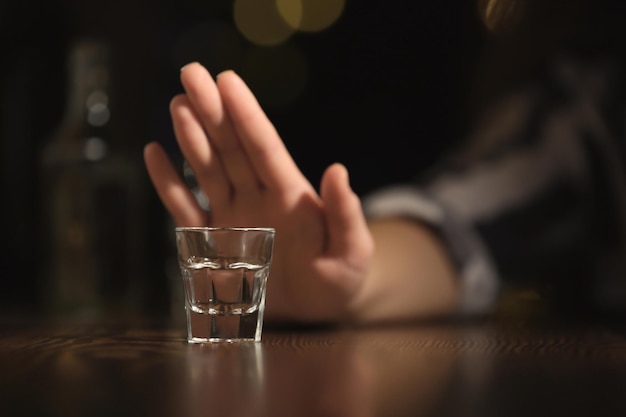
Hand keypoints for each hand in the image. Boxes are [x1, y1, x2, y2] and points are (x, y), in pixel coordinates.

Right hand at [144, 63, 373, 322]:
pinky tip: (155, 154)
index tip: (228, 80)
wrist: (317, 309)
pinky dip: (170, 184)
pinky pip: (187, 210)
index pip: (264, 147)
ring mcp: (234, 216)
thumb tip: (337, 170)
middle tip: (191, 73)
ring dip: (192, 138)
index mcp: (291, 195)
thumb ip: (345, 215)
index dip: (246, 115)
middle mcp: (258, 198)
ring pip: (209, 170)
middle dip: (213, 110)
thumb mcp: (352, 251)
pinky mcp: (214, 243)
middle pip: (232, 148)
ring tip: (178, 104)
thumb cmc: (340, 278)